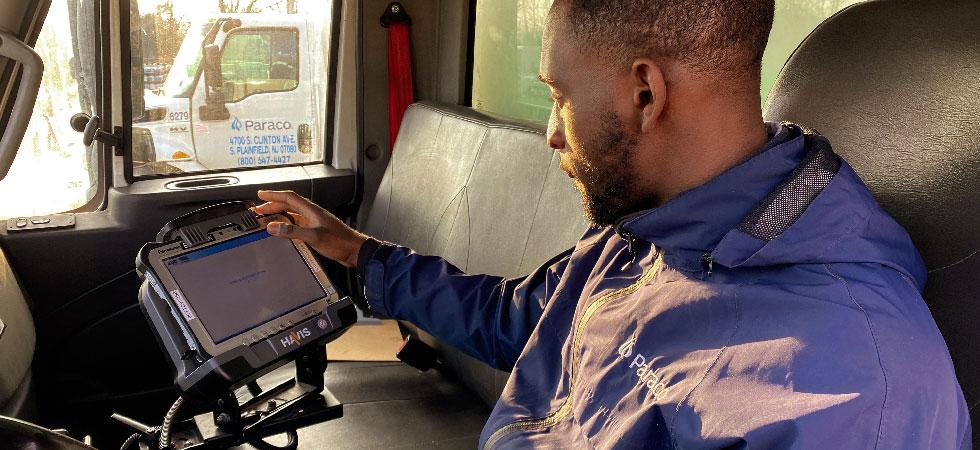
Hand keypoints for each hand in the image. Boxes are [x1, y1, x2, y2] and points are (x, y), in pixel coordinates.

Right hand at [254, 190, 368, 267]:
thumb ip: (292, 231)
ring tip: (268, 218)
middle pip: (289, 205)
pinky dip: (288, 224)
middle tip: (260, 210)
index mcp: (311, 210)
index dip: (274, 195)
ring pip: (293, 214)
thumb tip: (272, 226)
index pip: (289, 197)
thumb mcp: (313, 236)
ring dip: (280, 214)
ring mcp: (315, 222)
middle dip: (273, 205)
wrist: (354, 251)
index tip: (261, 194)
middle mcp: (312, 214)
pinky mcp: (317, 231)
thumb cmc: (339, 242)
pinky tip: (284, 229)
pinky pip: (298, 223)